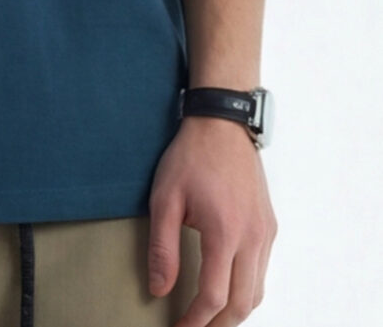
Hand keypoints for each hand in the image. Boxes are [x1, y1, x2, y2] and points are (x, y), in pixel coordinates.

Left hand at [147, 114, 277, 324]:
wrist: (223, 123)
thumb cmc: (191, 156)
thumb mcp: (165, 198)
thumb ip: (163, 248)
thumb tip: (160, 290)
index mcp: (224, 232)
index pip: (215, 297)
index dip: (196, 322)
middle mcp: (252, 237)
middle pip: (243, 304)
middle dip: (218, 325)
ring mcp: (265, 232)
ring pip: (257, 291)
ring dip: (235, 312)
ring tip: (210, 318)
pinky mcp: (269, 226)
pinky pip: (263, 271)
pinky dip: (247, 290)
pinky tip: (227, 289)